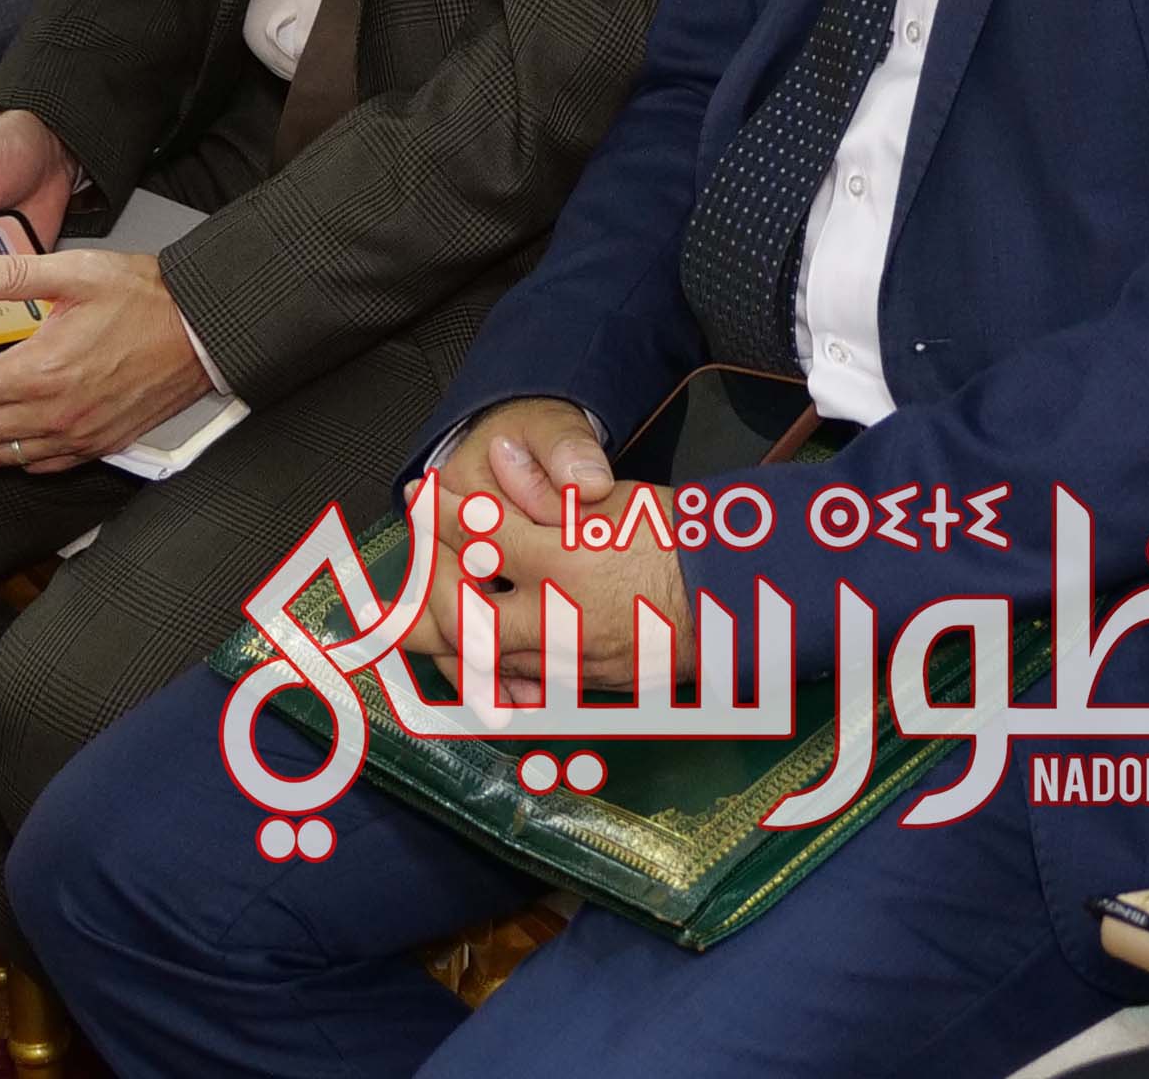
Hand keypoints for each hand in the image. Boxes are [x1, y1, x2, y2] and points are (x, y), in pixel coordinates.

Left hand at [0, 247, 206, 471]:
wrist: (201, 332)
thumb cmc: (148, 302)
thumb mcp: (77, 273)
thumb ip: (13, 275)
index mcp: (42, 371)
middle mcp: (53, 414)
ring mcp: (74, 436)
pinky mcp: (94, 446)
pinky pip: (33, 465)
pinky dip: (7, 450)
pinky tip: (8, 424)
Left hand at [409, 482, 693, 701]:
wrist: (735, 604)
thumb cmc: (681, 540)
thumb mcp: (619, 498)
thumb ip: (552, 485)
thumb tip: (501, 455)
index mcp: (567, 562)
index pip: (481, 535)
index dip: (440, 513)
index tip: (420, 498)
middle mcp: (558, 620)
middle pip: (463, 615)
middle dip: (427, 590)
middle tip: (413, 566)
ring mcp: (568, 663)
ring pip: (481, 662)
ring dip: (443, 638)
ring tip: (416, 618)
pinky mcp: (581, 691)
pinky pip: (516, 694)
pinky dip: (484, 679)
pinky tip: (471, 663)